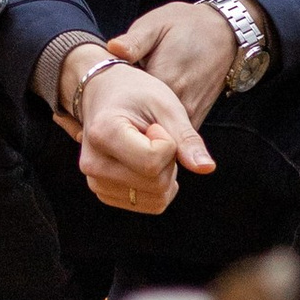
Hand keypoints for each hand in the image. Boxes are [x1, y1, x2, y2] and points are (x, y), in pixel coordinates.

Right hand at [57, 45, 211, 213]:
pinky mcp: (104, 193)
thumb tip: (207, 168)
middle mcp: (93, 164)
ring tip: (147, 148)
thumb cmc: (136, 94)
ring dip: (164, 175)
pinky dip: (158, 187)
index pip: (152, 162)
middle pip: (156, 184)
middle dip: (169, 161)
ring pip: (156, 199)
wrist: (103, 94)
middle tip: (153, 136)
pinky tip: (144, 163)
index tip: (156, 125)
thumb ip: (186, 138)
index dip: (169, 144)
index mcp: (103, 134)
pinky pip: (151, 204)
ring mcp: (95, 182)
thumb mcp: (165, 106)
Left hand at [103, 0, 239, 132]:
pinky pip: (175, 137)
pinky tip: (142, 124)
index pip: (133, 109)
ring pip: (163, 137)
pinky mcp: (198, 116)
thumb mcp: (157, 24)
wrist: (224, 32)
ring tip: (122, 123)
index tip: (96, 109)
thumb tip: (114, 48)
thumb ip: (135, 41)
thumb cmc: (185, 24)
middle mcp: (181, 102)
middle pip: (147, 129)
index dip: (113, 111)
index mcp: (165, 79)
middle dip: (126, 128)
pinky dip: (160, 135)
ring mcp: (192, 112)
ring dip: (144, 135)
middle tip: (104, 121)